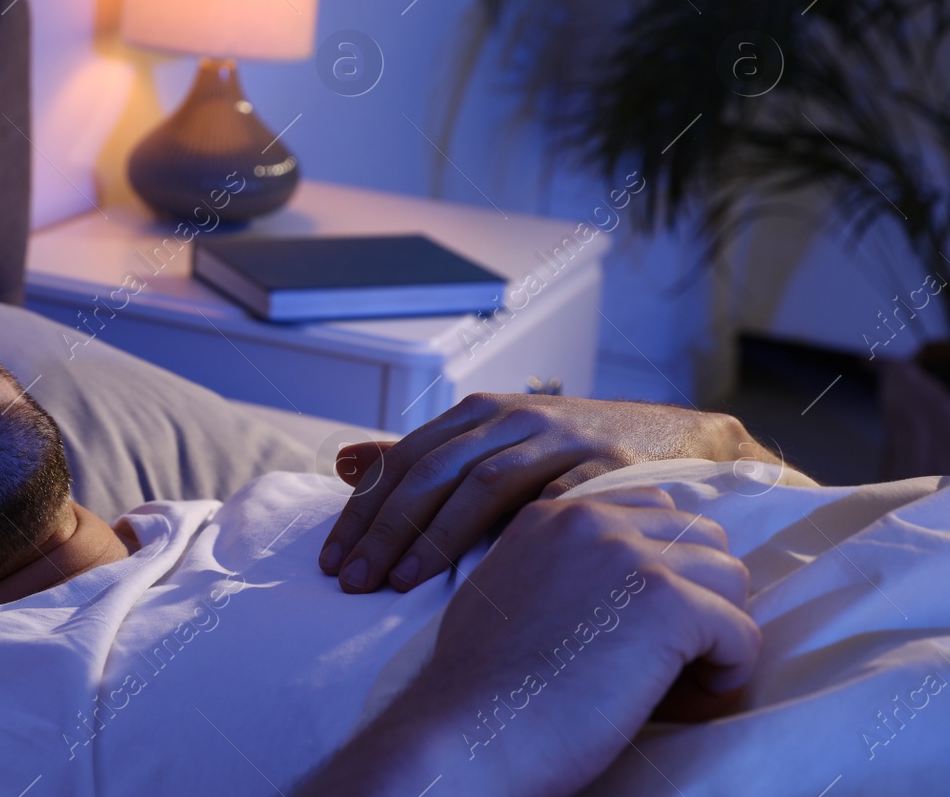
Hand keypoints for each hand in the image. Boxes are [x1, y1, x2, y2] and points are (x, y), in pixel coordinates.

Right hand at [294, 488, 757, 796]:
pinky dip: (728, 672)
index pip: (651, 508)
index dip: (666, 567)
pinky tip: (683, 699)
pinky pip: (742, 631)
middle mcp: (591, 518)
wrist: (468, 731)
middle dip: (700, 595)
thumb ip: (563, 565)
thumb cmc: (481, 687)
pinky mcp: (665, 603)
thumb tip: (624, 585)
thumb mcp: (509, 590)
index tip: (646, 622)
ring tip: (677, 680)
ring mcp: (630, 555)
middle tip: (668, 655)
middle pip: (700, 537)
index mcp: (552, 514)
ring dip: (717, 632)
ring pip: (730, 578)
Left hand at [318, 393, 776, 592]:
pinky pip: (552, 497)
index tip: (332, 563)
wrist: (671, 443)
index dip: (362, 511)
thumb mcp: (488, 452)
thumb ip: (419, 462)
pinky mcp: (606, 465)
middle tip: (351, 583)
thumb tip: (342, 462)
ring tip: (400, 586)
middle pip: (430, 471)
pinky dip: (517, 530)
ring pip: (479, 482)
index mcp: (475, 415)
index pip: (401, 462)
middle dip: (384, 529)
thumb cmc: (565, 461)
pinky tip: (493, 571)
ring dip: (434, 536)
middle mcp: (510, 417)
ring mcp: (558, 436)